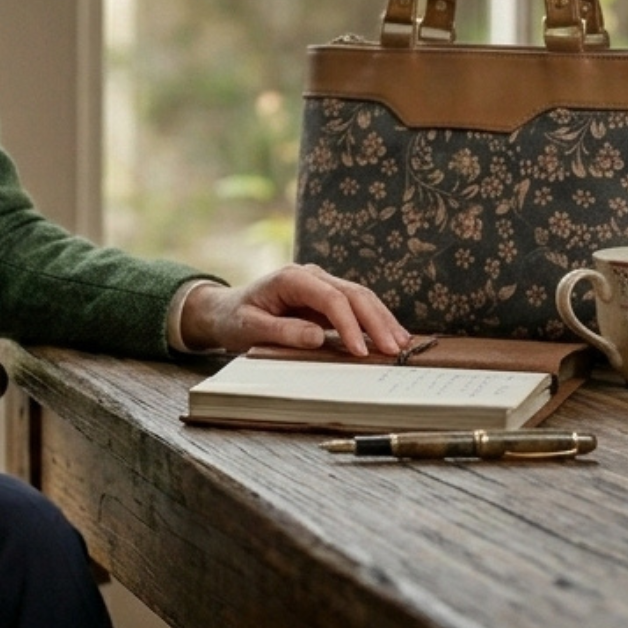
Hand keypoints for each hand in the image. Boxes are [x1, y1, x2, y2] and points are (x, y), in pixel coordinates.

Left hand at [179, 264, 411, 357]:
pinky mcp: (327, 298)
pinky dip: (375, 320)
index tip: (360, 351)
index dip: (349, 324)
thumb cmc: (236, 318)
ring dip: (382, 319)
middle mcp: (311, 276)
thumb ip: (283, 331)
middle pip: (353, 293)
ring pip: (361, 296)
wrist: (226, 309)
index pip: (331, 298)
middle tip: (393, 349)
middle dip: (376, 321)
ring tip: (401, 344)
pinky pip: (356, 306)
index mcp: (291, 279)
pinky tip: (392, 334)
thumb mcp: (251, 328)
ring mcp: (321, 285)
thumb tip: (319, 337)